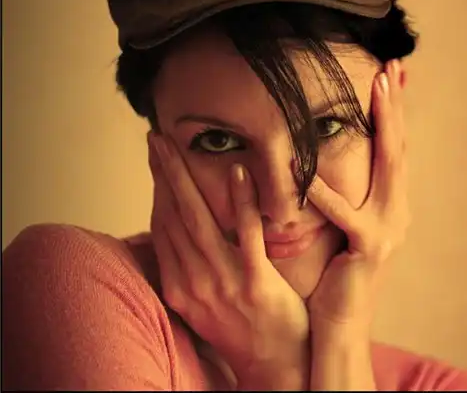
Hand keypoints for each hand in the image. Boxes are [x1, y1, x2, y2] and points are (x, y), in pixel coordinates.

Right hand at [148, 133, 308, 382]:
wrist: (274, 365)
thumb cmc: (243, 328)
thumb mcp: (205, 301)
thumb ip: (190, 268)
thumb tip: (178, 235)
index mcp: (179, 286)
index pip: (162, 226)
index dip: (158, 189)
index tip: (156, 159)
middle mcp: (193, 283)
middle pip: (172, 217)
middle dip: (163, 174)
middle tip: (156, 138)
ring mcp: (222, 282)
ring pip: (199, 220)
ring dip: (185, 179)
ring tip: (176, 146)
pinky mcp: (254, 282)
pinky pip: (245, 235)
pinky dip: (240, 203)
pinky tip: (238, 173)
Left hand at [306, 60, 409, 330]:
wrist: (339, 324)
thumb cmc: (336, 275)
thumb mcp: (347, 228)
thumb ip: (348, 195)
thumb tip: (331, 161)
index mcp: (391, 206)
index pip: (395, 150)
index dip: (394, 112)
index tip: (391, 76)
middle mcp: (398, 212)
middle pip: (400, 148)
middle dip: (396, 106)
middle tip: (392, 67)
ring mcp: (389, 231)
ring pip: (390, 167)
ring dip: (384, 125)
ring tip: (376, 89)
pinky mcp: (368, 249)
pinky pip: (347, 214)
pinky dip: (328, 191)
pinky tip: (309, 167)